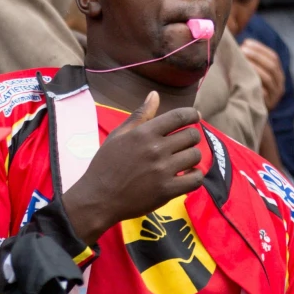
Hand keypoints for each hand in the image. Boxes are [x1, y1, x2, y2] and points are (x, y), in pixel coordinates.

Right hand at [60, 92, 205, 242]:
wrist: (97, 199)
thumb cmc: (105, 165)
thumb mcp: (118, 135)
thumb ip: (140, 115)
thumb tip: (155, 94)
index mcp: (145, 133)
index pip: (179, 116)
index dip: (192, 114)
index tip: (196, 116)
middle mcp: (156, 149)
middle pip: (191, 135)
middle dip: (192, 137)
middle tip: (185, 143)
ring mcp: (162, 171)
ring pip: (195, 156)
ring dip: (193, 157)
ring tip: (184, 160)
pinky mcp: (166, 191)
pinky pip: (195, 179)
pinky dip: (195, 176)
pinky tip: (186, 176)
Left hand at [239, 37, 284, 105]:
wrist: (253, 117)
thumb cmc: (251, 91)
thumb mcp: (257, 76)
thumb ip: (254, 62)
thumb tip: (242, 44)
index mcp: (279, 75)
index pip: (273, 57)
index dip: (260, 49)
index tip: (247, 42)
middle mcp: (280, 84)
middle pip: (271, 66)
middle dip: (257, 56)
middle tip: (242, 50)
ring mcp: (275, 95)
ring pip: (267, 78)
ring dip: (254, 67)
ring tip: (241, 60)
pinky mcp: (268, 105)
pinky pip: (263, 93)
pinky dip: (254, 84)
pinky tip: (243, 78)